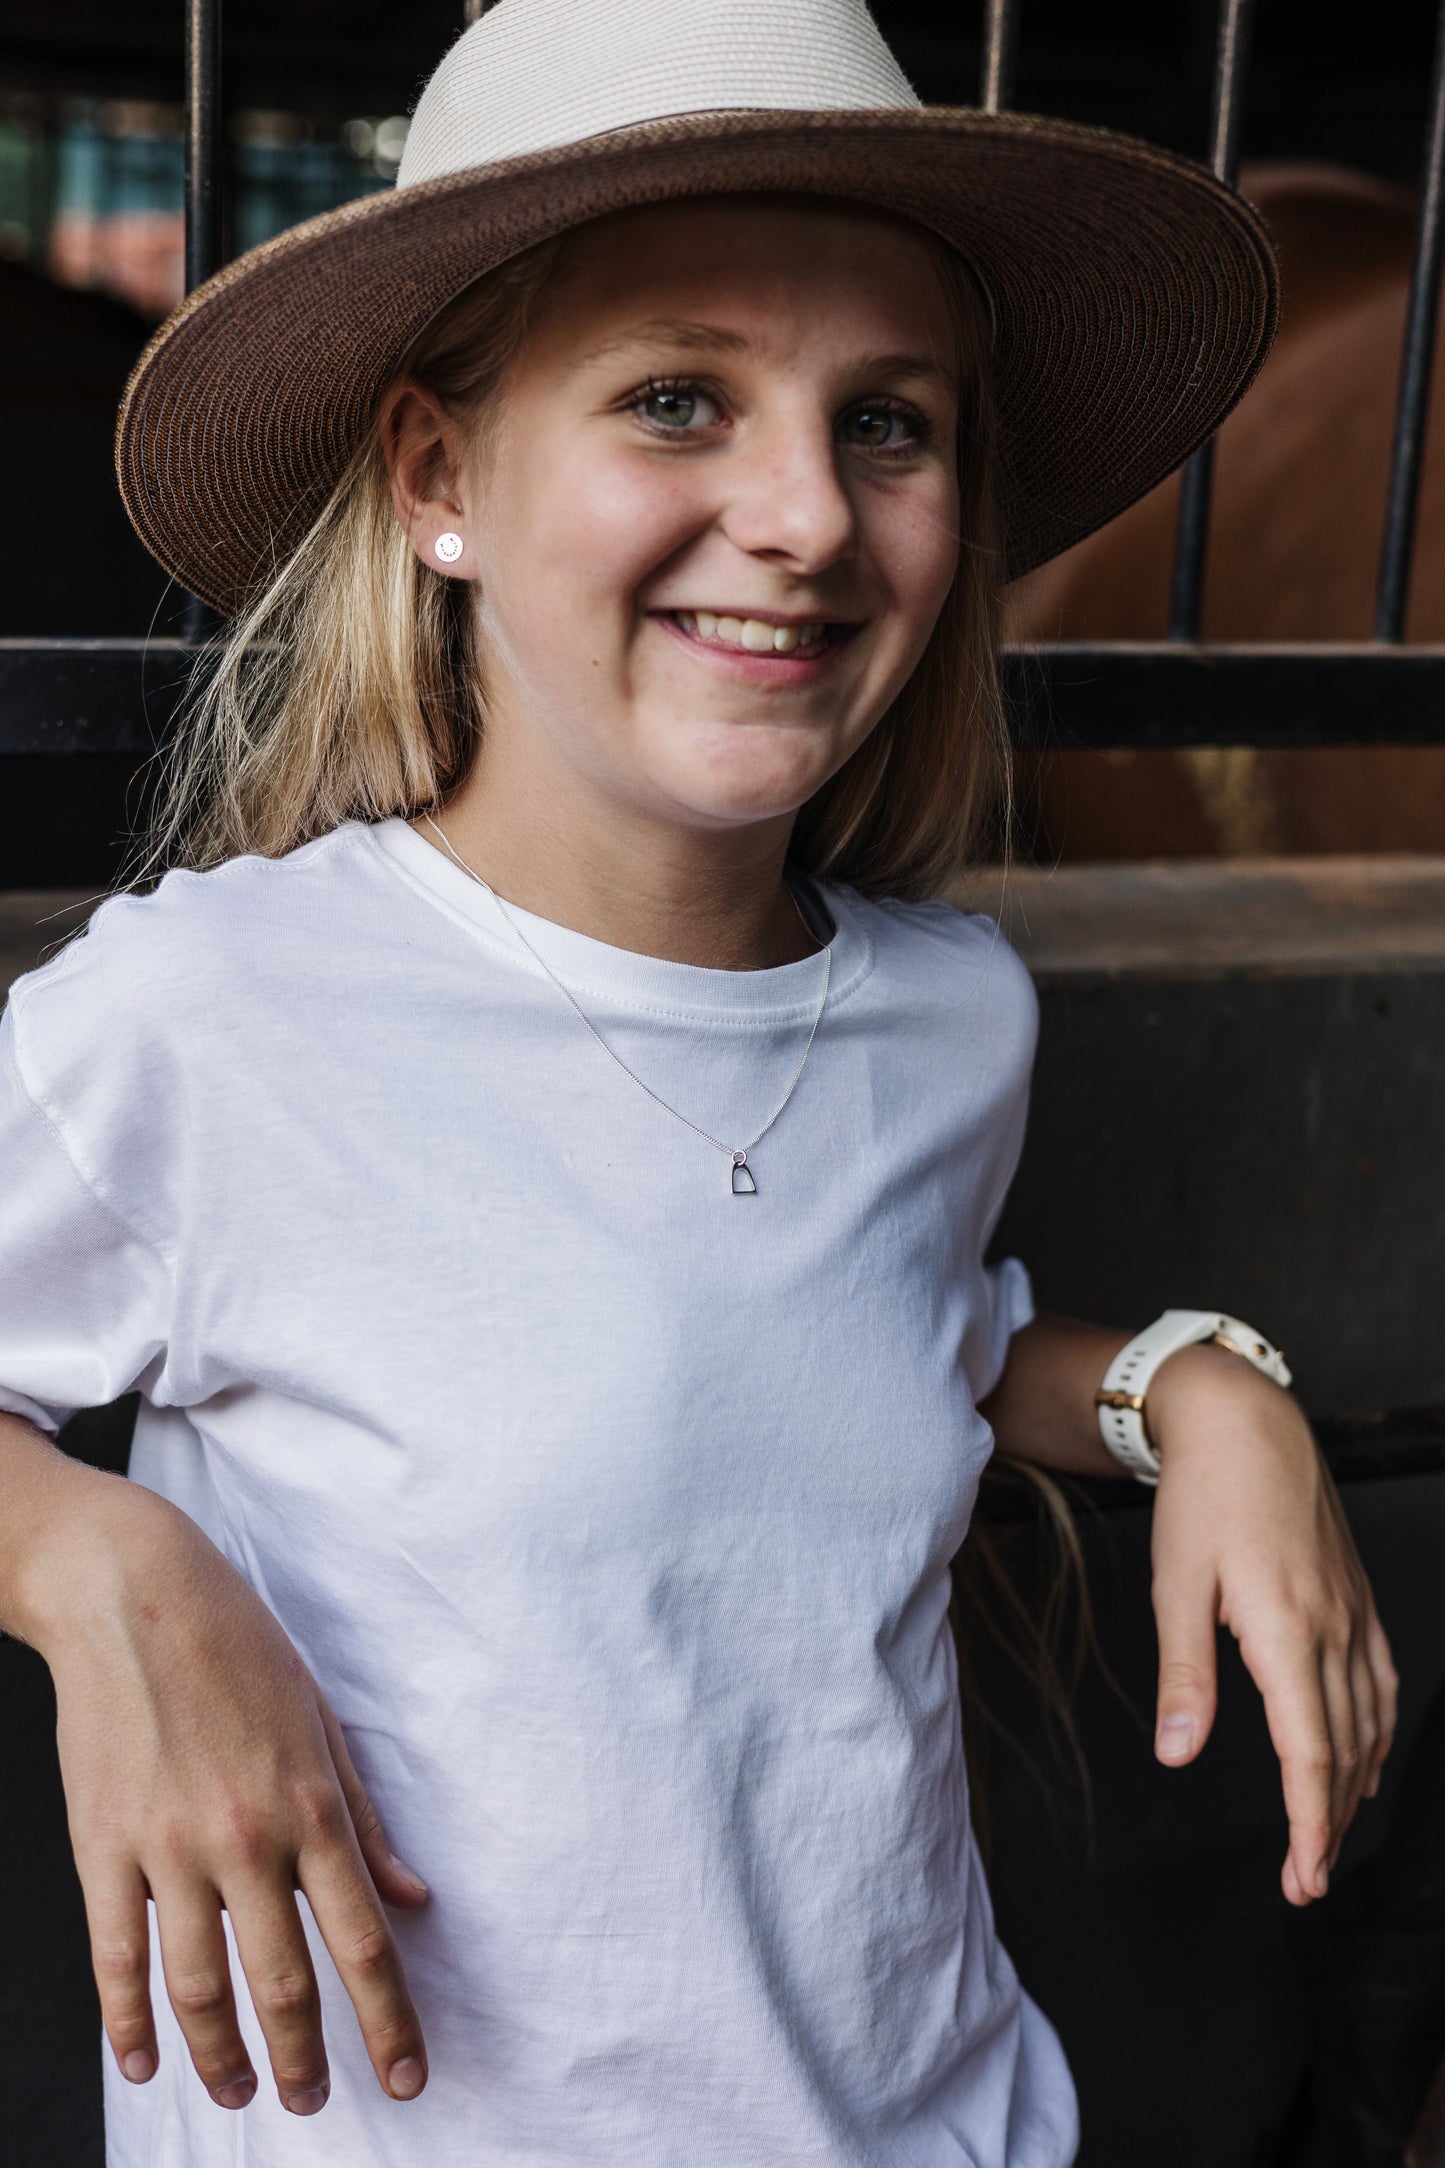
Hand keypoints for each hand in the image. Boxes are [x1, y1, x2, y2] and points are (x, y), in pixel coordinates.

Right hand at [22, 1469, 428, 2115]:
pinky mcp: (103, 1846)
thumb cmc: (240, 1648)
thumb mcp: (321, 1722)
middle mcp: (246, 1838)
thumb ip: (366, 1820)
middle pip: (284, 1983)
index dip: (390, 2022)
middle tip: (314, 2101)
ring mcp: (169, 1848)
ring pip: (198, 1989)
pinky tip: (143, 2063)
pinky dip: (129, 2023)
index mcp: (312, 1806)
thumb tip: (413, 1897)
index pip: (364, 1941)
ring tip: (237, 2092)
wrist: (134, 1595)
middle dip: (305, 2059)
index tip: (405, 2079)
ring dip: (221, 2057)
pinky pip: (116, 1958)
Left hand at [1146, 1343, 1397, 1905]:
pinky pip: (1379, 1683)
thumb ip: (1184, 1674)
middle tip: (1308, 1882)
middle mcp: (1333, 1629)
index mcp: (1286, 1631)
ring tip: (1329, 1838)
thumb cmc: (1202, 1497)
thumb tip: (1177, 1753)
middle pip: (1344, 1752)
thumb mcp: (1176, 1583)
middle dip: (1329, 1826)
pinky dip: (1374, 1734)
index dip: (1310, 1826)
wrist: (1246, 1421)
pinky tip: (1363, 1760)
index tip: (1304, 1879)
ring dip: (1353, 1788)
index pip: (1310, 1754)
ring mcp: (1353, 1613)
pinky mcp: (1356, 1597)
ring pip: (1368, 1722)